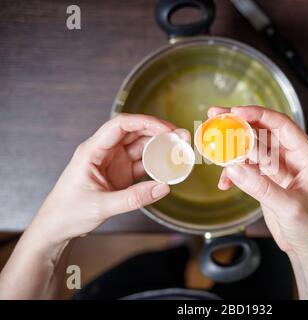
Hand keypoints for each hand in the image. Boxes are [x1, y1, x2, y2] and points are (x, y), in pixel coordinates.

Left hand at [30, 113, 183, 244]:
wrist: (57, 227)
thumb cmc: (68, 212)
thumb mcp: (101, 207)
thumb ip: (133, 198)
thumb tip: (163, 188)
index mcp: (92, 151)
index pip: (120, 126)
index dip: (144, 123)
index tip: (165, 129)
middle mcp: (105, 152)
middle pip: (135, 133)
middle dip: (159, 133)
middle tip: (180, 138)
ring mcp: (114, 163)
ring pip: (141, 148)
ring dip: (161, 148)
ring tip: (180, 150)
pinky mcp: (121, 175)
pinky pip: (142, 165)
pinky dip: (157, 165)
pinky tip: (170, 166)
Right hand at [209, 106, 307, 255]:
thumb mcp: (289, 207)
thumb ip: (260, 186)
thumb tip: (233, 166)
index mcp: (306, 156)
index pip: (282, 125)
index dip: (258, 115)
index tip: (236, 112)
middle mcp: (292, 157)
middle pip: (263, 131)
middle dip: (239, 124)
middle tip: (216, 115)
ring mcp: (278, 168)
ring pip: (252, 148)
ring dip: (233, 147)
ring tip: (213, 145)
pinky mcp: (267, 180)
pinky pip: (247, 168)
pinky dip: (234, 172)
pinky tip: (224, 181)